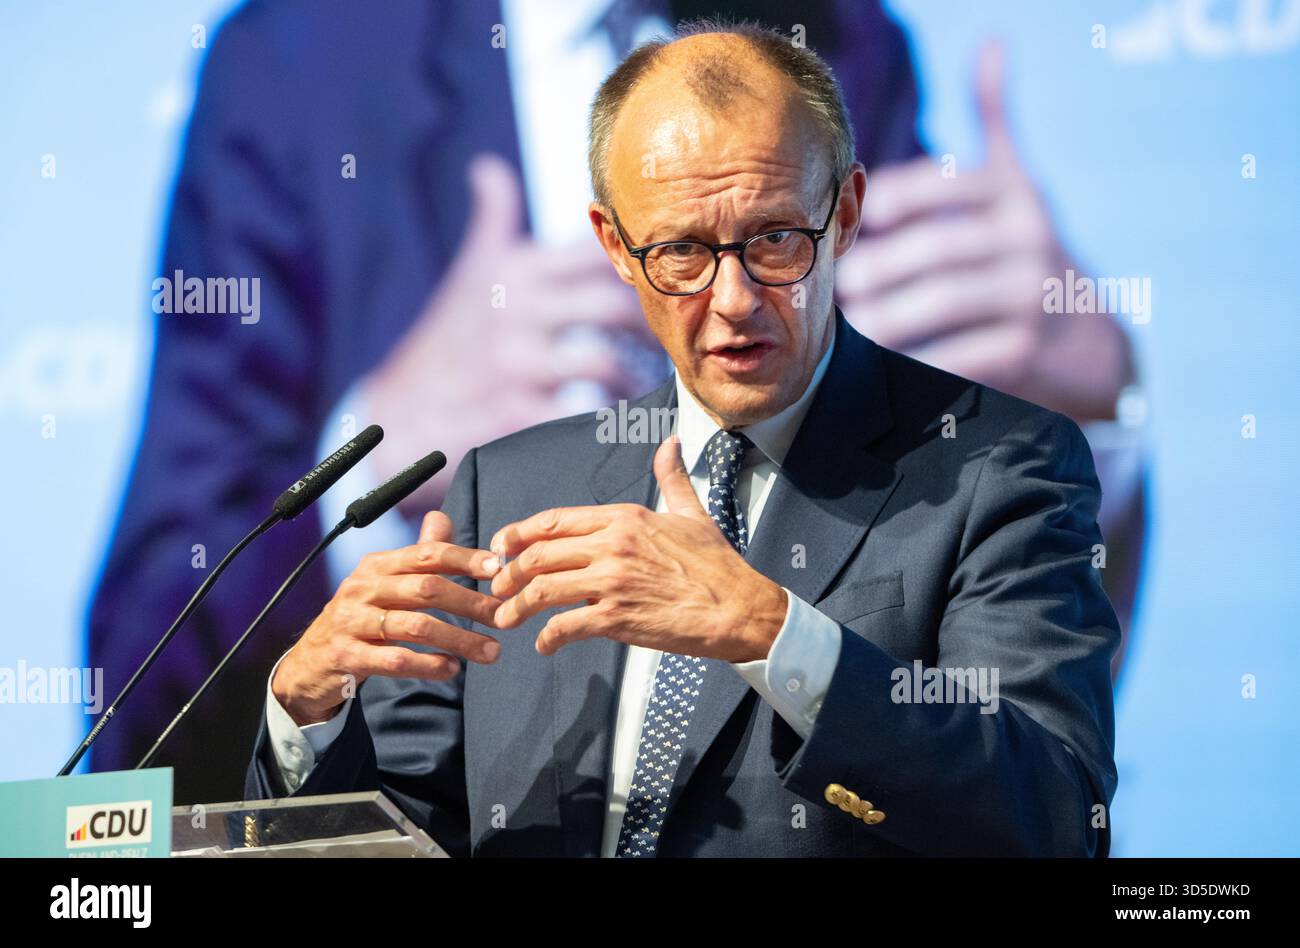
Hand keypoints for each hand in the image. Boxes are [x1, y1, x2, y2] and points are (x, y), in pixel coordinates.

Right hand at [271, 511, 502, 726]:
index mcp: (377, 566)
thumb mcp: (383, 583)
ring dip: (459, 640)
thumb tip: (441, 517)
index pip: (426, 554)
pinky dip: (429, 665)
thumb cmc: (359, 618)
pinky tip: (452, 669)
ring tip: (491, 652)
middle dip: (471, 603)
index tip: (498, 569)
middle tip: (504, 617)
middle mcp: (363, 588)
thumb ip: (416, 556)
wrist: (309, 663)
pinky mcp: (346, 655)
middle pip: (427, 589)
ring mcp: (352, 622)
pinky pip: (396, 659)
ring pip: (417, 627)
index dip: (464, 559)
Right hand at [363, 152, 657, 513]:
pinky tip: (617, 427)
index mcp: (513, 271)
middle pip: (612, 306)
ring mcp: (512, 363)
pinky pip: (579, 416)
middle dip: (650, 329)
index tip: (665, 285)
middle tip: (670, 345)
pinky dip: (606, 423)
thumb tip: (488, 167)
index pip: (595, 253)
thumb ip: (491, 222)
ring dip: (634, 382)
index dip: (640, 265)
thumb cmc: (446, 342)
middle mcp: (514, 311)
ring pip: (603, 364)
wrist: (395, 415)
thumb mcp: (468, 274)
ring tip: (645, 392)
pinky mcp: (511, 414)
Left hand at [489, 436, 787, 661]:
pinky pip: (565, 627)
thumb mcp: (691, 513)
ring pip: (542, 589)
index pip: (554, 521)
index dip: (518, 533)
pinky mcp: (616, 618)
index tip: (500, 546)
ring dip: (516, 606)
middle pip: (538, 553)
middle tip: (496, 587)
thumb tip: (670, 443)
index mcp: (624, 517)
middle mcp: (612, 544)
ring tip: (506, 619)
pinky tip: (545, 645)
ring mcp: (612, 581)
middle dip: (507, 572)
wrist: (739, 608)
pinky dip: (548, 638)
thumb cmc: (717, 565)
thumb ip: (672, 478)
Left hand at [836, 41, 1133, 421]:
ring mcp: (1031, 296)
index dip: (897, 199)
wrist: (1090, 337)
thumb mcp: (1018, 181)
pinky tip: (891, 362)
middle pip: (942, 249)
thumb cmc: (1028, 248)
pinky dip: (924, 359)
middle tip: (842, 282)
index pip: (946, 186)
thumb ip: (995, 118)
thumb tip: (994, 43)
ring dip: (894, 315)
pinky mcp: (1030, 350)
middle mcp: (1028, 238)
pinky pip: (966, 355)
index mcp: (1012, 193)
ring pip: (950, 303)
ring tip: (856, 323)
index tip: (855, 216)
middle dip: (885, 266)